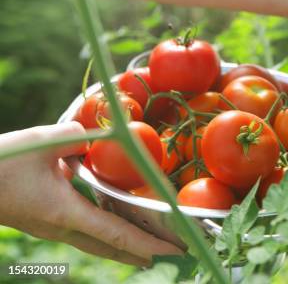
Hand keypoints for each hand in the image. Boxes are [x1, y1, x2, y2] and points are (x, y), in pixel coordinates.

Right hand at [0, 122, 182, 265]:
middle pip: (110, 247)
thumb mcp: (43, 141)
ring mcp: (51, 228)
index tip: (173, 251)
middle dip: (142, 252)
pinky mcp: (44, 221)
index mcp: (65, 213)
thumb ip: (79, 136)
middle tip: (172, 254)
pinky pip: (83, 233)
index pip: (116, 234)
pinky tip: (112, 225)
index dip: (147, 244)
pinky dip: (105, 235)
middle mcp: (61, 227)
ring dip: (124, 247)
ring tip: (148, 250)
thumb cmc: (0, 163)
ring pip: (96, 243)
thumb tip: (105, 132)